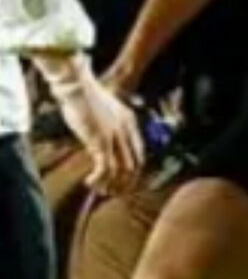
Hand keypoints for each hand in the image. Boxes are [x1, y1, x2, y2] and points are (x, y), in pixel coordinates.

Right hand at [40, 62, 144, 195]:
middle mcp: (127, 130)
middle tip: (113, 192)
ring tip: (101, 190)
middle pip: (135, 164)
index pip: (139, 152)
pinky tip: (90, 182)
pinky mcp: (101, 141)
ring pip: (123, 170)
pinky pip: (106, 168)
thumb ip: (107, 128)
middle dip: (126, 182)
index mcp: (130, 122)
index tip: (124, 180)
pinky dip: (100, 179)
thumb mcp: (103, 113)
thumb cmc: (84, 98)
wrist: (77, 86)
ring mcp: (115, 136)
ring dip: (112, 184)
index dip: (133, 170)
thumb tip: (99, 145)